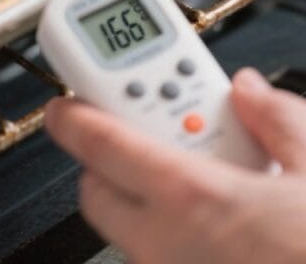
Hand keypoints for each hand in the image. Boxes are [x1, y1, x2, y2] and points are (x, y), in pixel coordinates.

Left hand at [44, 68, 305, 263]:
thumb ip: (278, 120)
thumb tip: (253, 94)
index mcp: (191, 196)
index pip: (99, 143)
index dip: (72, 115)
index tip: (63, 99)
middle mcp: (169, 246)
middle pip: (98, 190)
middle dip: (107, 156)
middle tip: (144, 129)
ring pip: (129, 231)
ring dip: (143, 200)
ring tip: (199, 176)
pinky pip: (162, 257)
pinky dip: (175, 234)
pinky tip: (223, 225)